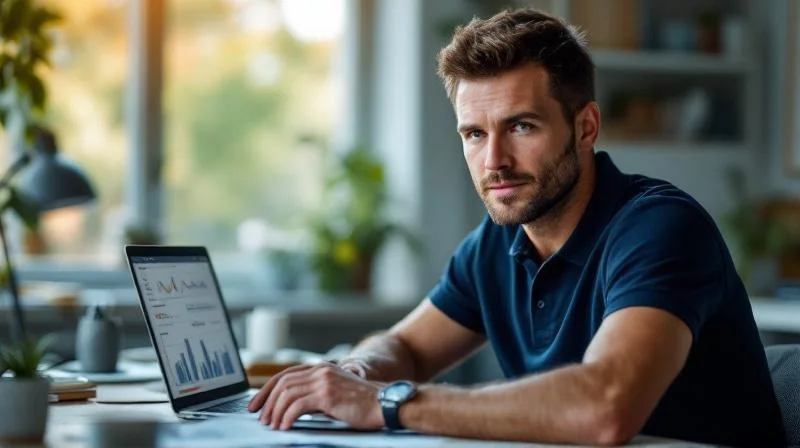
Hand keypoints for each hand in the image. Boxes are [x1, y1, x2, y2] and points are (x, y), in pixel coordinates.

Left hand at [248, 363, 383, 430]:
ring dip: (275, 411)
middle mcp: (320, 370)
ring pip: (287, 394)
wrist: (384, 403)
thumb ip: (315, 393)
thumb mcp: (335, 392)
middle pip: (282, 383)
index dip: (266, 390)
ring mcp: (323, 381)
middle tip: (261, 419)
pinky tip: (285, 426)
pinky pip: (297, 405)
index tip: (256, 405)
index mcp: (320, 368)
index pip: (284, 375)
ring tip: (273, 425)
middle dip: (267, 402)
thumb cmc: (362, 403)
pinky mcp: (327, 395)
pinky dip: (287, 417)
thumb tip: (291, 407)